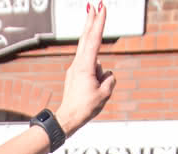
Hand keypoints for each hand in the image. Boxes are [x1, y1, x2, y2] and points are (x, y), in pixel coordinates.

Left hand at [55, 3, 116, 135]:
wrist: (68, 118)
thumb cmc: (85, 108)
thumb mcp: (104, 93)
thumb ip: (109, 78)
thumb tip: (104, 72)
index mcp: (85, 66)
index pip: (94, 39)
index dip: (99, 22)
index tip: (101, 8)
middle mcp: (78, 64)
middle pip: (86, 38)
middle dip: (91, 21)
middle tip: (94, 5)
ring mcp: (75, 69)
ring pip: (94, 62)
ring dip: (100, 74)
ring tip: (94, 93)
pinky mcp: (74, 75)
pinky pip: (91, 71)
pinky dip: (96, 77)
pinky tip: (91, 92)